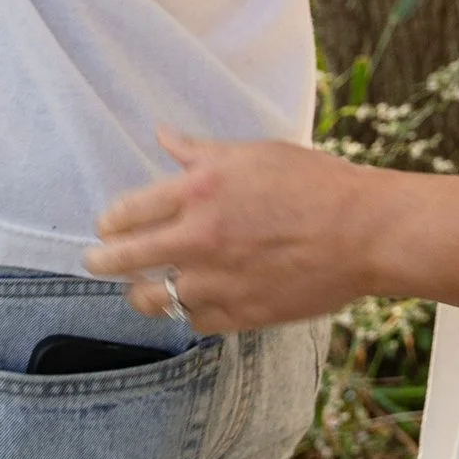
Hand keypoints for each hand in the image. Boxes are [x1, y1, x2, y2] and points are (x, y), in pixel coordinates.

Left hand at [90, 129, 385, 332]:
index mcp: (200, 190)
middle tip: (95, 262)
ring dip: (141, 294)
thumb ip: (200, 152)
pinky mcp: (241, 314)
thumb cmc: (314, 184)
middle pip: (125, 260)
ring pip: (154, 300)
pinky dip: (187, 313)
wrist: (364, 233)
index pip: (128, 212)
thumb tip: (162, 136)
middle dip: (102, 262)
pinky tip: (189, 303)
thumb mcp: (254, 153)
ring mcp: (218, 281)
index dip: (109, 222)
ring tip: (139, 290)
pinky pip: (194, 322)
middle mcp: (199, 239)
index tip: (105, 226)